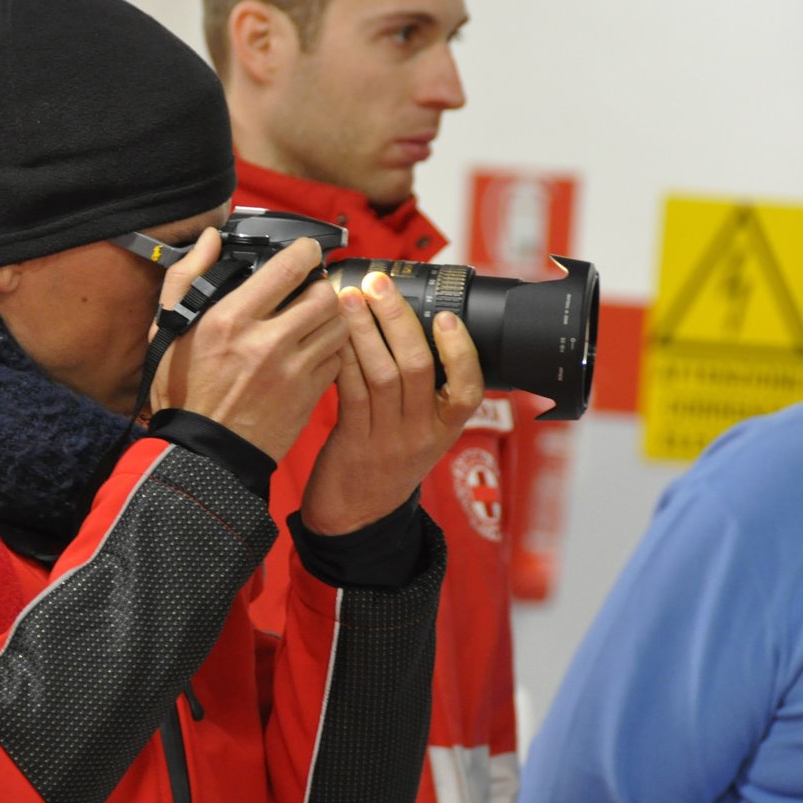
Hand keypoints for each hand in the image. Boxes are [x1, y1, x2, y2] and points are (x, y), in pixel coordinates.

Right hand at [150, 229, 347, 460]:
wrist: (202, 453)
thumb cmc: (183, 391)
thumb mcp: (169, 330)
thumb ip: (187, 277)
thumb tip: (212, 238)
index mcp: (231, 319)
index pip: (289, 268)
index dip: (306, 251)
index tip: (306, 251)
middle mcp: (267, 342)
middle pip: (324, 295)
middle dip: (321, 287)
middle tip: (310, 290)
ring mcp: (292, 372)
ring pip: (338, 326)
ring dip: (331, 318)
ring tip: (314, 320)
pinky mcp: (308, 396)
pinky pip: (337, 360)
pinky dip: (331, 350)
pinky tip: (312, 350)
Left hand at [300, 271, 482, 535]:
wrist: (355, 519)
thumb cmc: (384, 466)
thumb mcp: (418, 432)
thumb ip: (422, 391)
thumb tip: (409, 326)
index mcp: (445, 428)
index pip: (469, 388)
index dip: (460, 350)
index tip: (446, 315)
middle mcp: (422, 433)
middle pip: (418, 367)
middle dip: (397, 318)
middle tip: (380, 283)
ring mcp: (388, 440)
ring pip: (381, 374)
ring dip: (364, 330)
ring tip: (349, 297)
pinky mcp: (353, 442)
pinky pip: (350, 391)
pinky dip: (343, 357)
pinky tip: (333, 335)